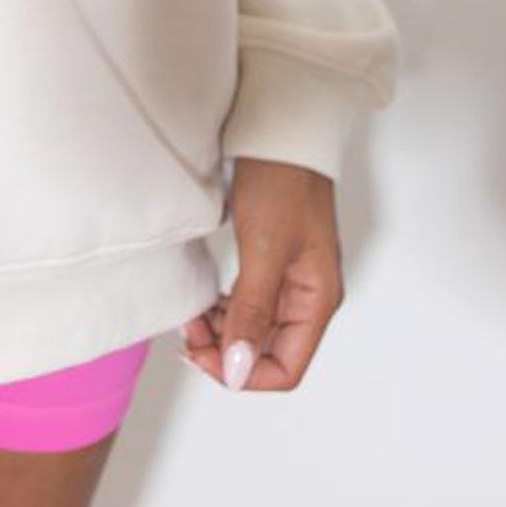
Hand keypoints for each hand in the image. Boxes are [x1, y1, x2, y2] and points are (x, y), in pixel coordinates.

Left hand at [177, 156, 343, 390]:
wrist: (280, 133)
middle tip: (187, 333)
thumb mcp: (264, 248)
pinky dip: (225, 311)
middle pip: (269, 352)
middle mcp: (308, 296)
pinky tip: (205, 304)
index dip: (243, 373)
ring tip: (191, 318)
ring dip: (223, 333)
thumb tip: (238, 368)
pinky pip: (250, 305)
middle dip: (227, 352)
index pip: (286, 368)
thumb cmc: (282, 182)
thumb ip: (252, 309)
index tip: (203, 356)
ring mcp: (291, 280)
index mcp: (318, 300)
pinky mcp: (273, 264)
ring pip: (256, 330)